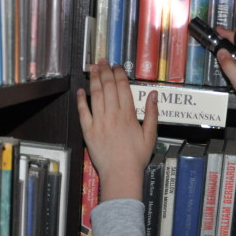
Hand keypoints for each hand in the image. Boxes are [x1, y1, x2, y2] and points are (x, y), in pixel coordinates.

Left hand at [76, 60, 157, 201]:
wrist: (121, 174)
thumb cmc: (136, 157)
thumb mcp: (150, 136)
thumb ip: (152, 114)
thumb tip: (153, 94)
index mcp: (128, 114)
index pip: (123, 87)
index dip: (119, 74)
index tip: (117, 66)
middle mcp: (113, 114)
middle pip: (108, 87)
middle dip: (106, 71)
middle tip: (103, 61)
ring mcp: (99, 122)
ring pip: (96, 95)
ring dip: (94, 79)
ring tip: (93, 68)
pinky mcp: (88, 131)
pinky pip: (83, 111)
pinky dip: (82, 99)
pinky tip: (81, 90)